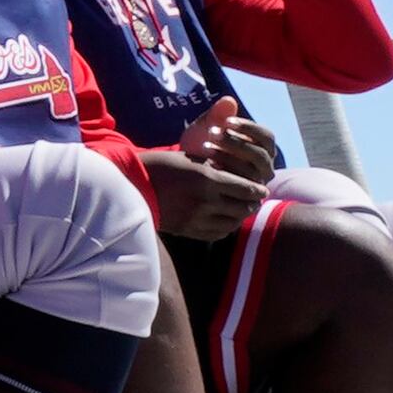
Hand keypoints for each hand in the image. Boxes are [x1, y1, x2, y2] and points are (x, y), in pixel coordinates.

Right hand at [141, 148, 266, 242]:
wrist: (131, 185)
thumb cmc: (161, 166)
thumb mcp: (191, 159)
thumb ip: (217, 168)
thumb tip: (242, 176)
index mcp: (207, 179)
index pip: (246, 189)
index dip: (257, 189)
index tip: (261, 188)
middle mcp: (205, 201)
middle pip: (243, 208)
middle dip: (251, 203)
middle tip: (253, 198)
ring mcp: (197, 219)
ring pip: (233, 222)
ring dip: (239, 216)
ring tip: (239, 208)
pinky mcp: (189, 230)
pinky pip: (218, 233)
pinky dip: (226, 226)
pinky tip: (224, 218)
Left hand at [183, 102, 279, 178]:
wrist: (185, 170)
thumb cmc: (201, 144)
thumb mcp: (206, 127)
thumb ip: (217, 114)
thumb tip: (228, 100)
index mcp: (262, 148)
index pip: (267, 137)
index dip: (249, 128)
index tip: (226, 121)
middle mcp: (265, 167)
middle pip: (260, 154)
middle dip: (236, 142)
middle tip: (213, 132)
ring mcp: (256, 184)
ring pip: (251, 171)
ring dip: (229, 156)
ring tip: (206, 145)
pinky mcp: (245, 198)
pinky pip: (240, 186)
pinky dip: (223, 172)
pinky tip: (206, 163)